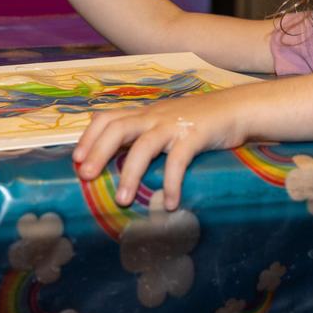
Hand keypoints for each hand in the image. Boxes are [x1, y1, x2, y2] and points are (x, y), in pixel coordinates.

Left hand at [73, 94, 242, 210]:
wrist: (237, 108)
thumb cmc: (200, 120)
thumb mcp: (167, 121)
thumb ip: (146, 133)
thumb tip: (121, 161)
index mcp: (145, 113)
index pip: (107, 117)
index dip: (89, 136)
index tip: (75, 159)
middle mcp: (155, 116)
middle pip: (118, 128)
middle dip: (98, 152)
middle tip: (85, 176)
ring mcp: (174, 125)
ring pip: (143, 146)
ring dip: (130, 174)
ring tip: (123, 200)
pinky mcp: (195, 135)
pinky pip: (178, 160)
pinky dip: (171, 183)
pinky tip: (170, 203)